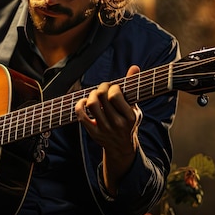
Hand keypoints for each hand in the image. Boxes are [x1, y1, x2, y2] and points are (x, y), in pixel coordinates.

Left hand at [74, 65, 142, 192]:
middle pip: (101, 97)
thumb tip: (134, 67)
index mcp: (130, 117)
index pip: (114, 96)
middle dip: (101, 87)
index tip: (114, 88)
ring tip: (96, 95)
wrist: (122, 147)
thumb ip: (133, 87)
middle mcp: (117, 124)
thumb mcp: (134, 107)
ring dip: (91, 95)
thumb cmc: (128, 122)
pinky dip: (80, 105)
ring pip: (91, 104)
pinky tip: (84, 102)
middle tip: (103, 88)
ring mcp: (104, 129)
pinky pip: (81, 115)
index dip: (112, 87)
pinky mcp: (93, 133)